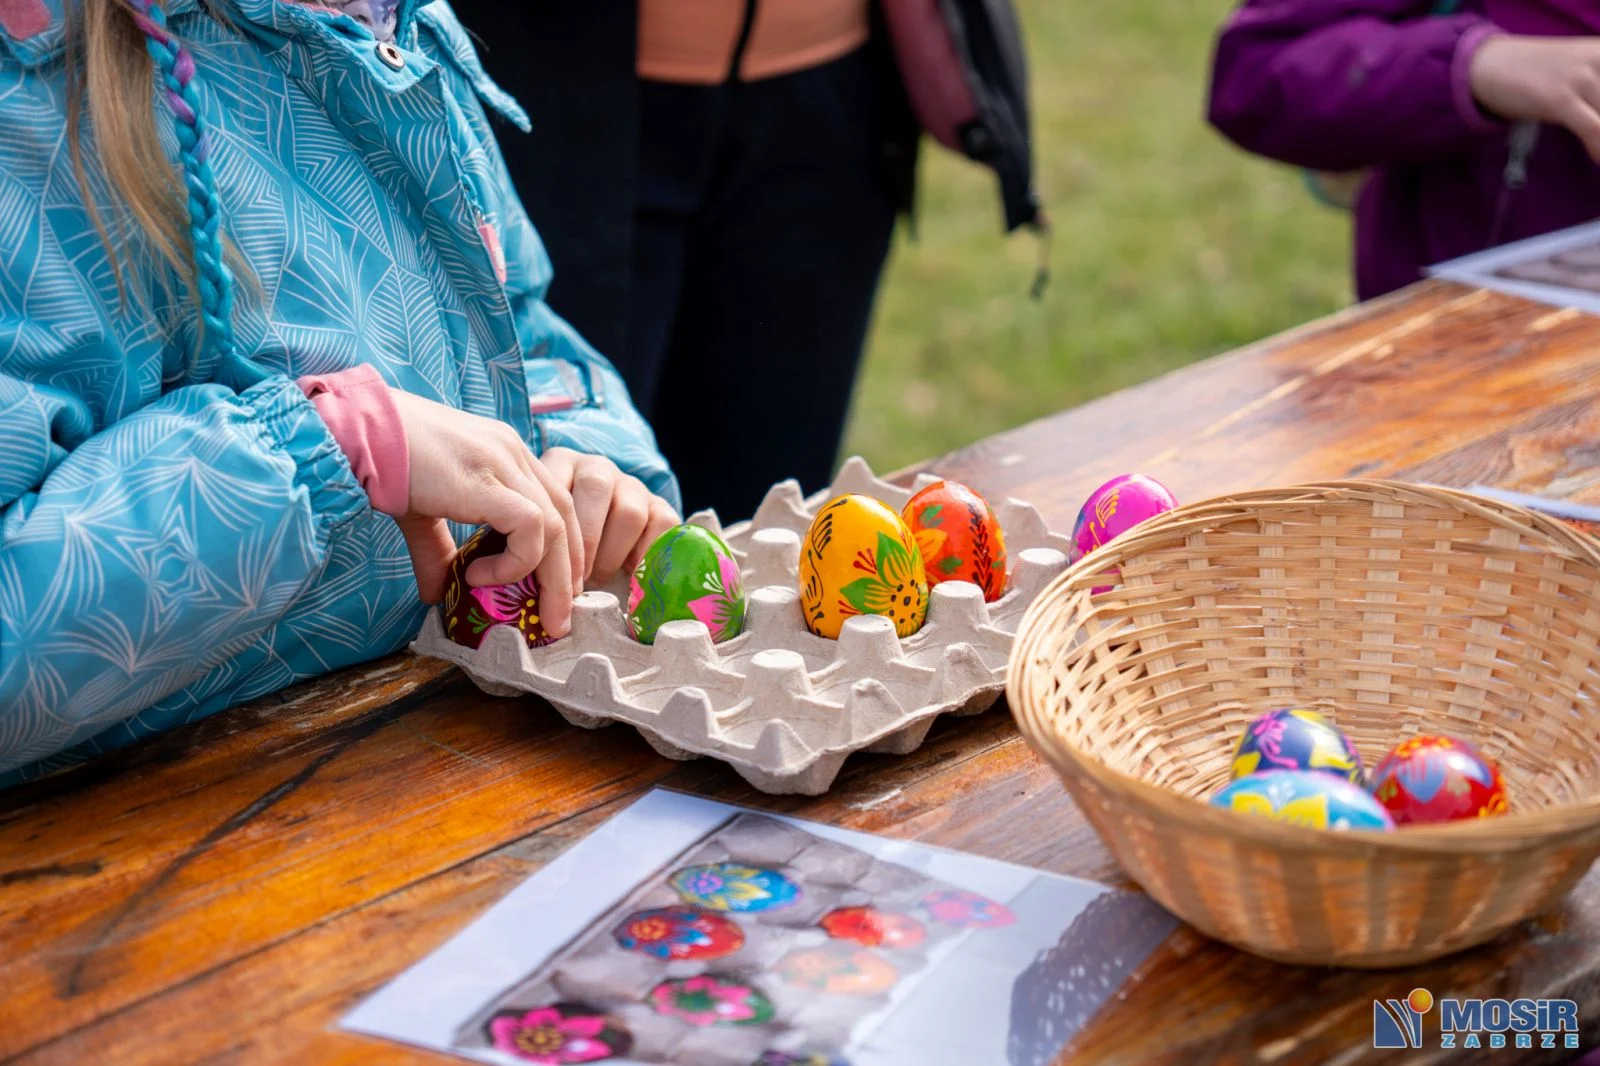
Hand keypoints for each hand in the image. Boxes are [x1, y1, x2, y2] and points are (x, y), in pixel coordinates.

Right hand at [386, 390, 582, 634]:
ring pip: (558, 526)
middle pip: (567, 516)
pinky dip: (518, 561)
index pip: (555, 502)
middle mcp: (513, 453)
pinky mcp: (486, 480)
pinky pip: (529, 527)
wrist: (355, 429)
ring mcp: (504, 462)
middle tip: (560, 613)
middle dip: (569, 569)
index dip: (562, 548)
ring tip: (540, 611)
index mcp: (505, 453)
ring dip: (554, 577)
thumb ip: (437, 552)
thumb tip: (436, 596)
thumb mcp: (420, 512)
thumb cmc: (382, 462)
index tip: (553, 587)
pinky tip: (482, 577)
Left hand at [538, 447, 680, 582]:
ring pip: (629, 512)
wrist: (599, 538)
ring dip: (611, 555)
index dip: (553, 535)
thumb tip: (505, 575)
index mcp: (561, 464)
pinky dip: (645, 555)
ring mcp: (631, 485)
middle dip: (585, 544)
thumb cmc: (557, 540)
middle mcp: (597, 468)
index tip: (545, 572)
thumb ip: (525, 540)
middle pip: (596, 489)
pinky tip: (626, 574)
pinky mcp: (660, 505)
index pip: (557, 484)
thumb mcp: (536, 531)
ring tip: (597, 580)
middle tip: (574, 580)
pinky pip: (662, 526)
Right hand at [1470, 35, 1599, 158]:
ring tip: (1597, 153)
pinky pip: (1595, 129)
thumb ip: (1597, 87)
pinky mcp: (1560, 99)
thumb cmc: (1533, 72)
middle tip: (1597, 144)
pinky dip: (1599, 148)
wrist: (1488, 67)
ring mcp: (1581, 77)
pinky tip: (1596, 158)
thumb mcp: (1578, 69)